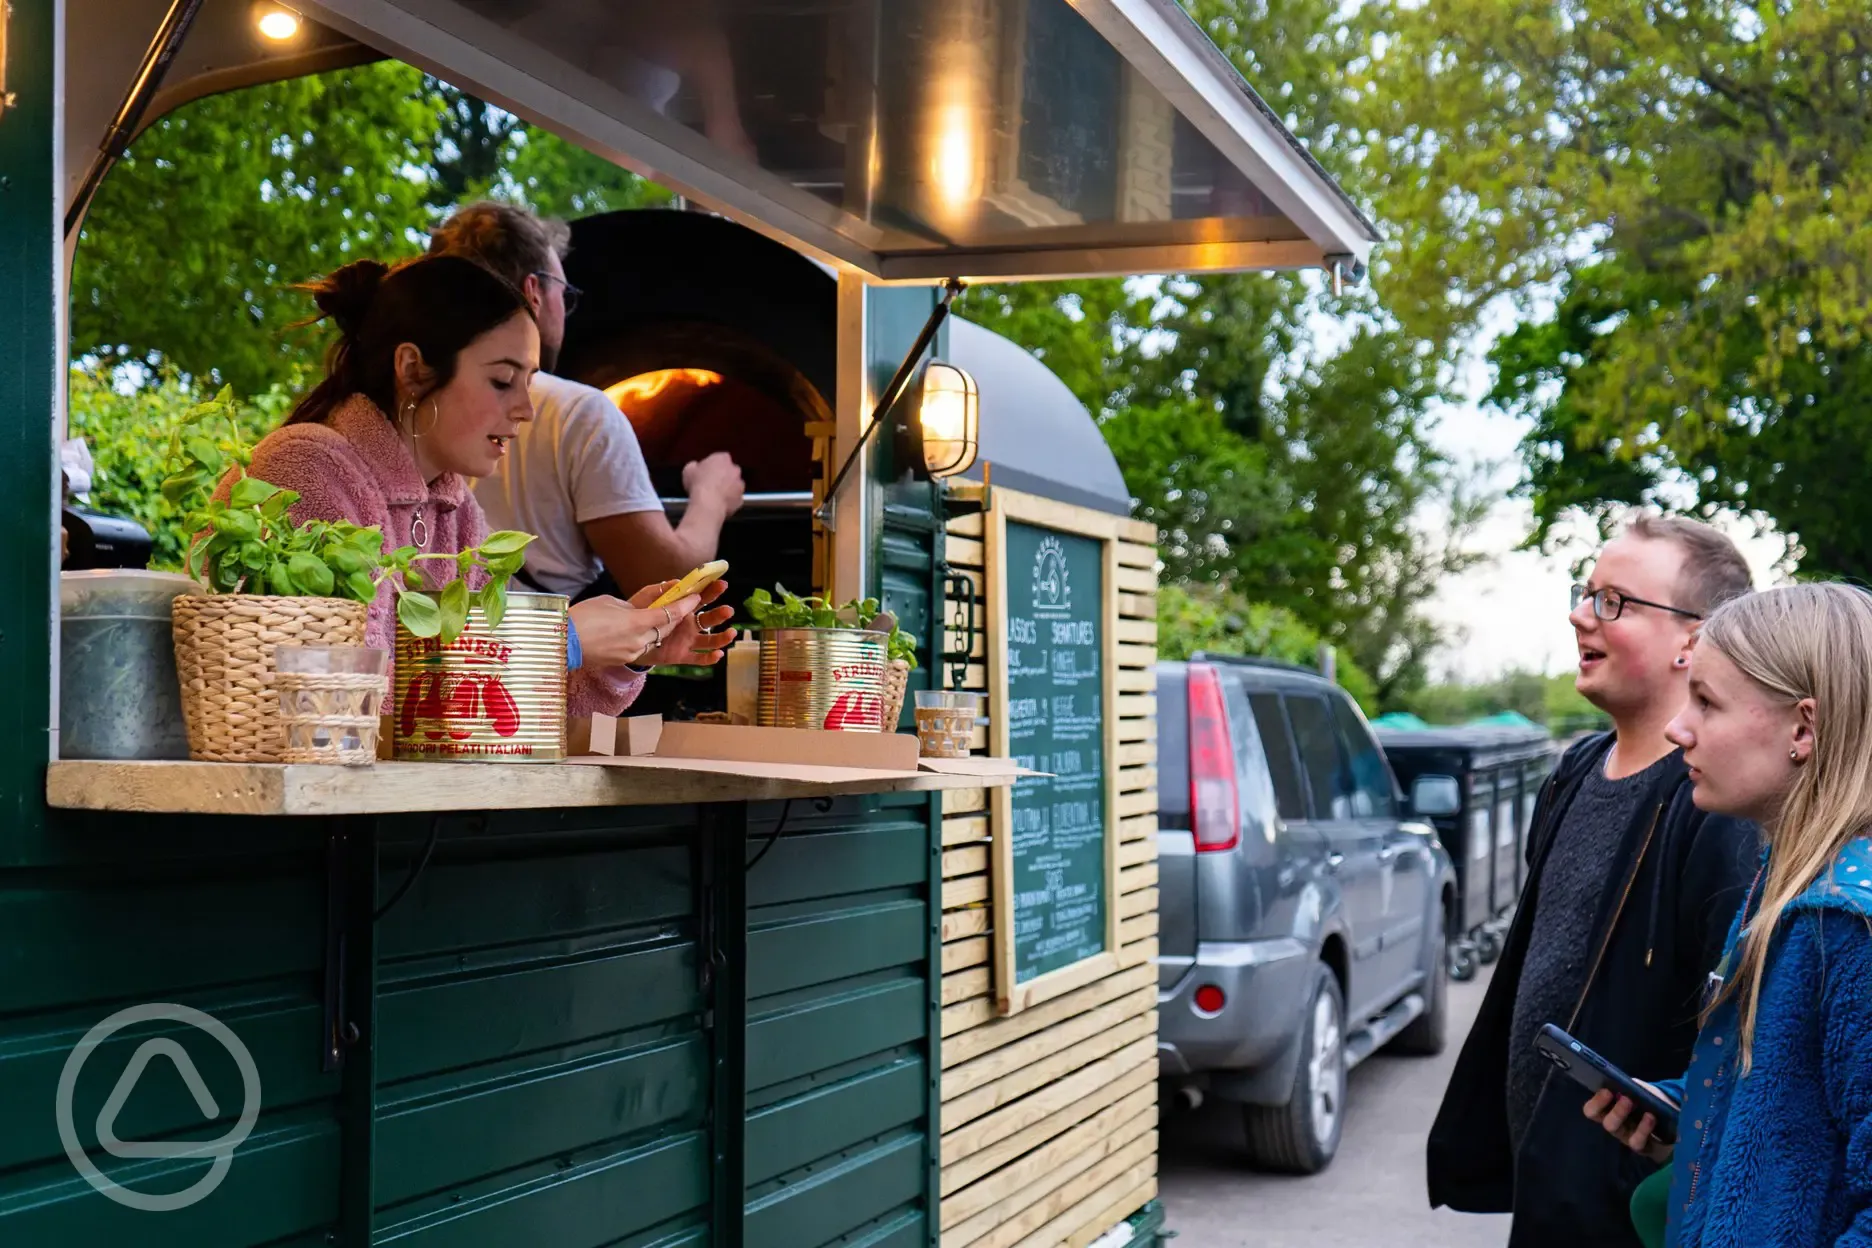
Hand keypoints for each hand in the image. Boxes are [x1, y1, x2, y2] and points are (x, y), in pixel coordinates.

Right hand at [568, 594, 707, 670]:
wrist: (561, 641)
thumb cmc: (581, 617)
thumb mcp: (609, 603)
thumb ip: (630, 607)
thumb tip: (639, 612)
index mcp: (637, 622)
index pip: (669, 614)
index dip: (685, 605)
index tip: (696, 597)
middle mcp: (639, 640)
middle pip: (666, 628)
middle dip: (674, 617)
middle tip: (680, 605)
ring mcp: (632, 652)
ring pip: (655, 639)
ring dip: (659, 629)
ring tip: (658, 617)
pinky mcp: (623, 659)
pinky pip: (641, 647)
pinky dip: (644, 638)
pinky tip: (636, 631)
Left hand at [626, 577, 736, 667]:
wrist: (629, 639)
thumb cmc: (641, 616)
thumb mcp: (647, 599)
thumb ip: (662, 590)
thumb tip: (679, 581)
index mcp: (684, 609)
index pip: (702, 599)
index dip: (712, 591)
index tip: (722, 584)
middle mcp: (690, 624)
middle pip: (709, 619)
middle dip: (720, 614)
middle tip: (728, 610)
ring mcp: (687, 641)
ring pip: (709, 640)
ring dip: (721, 637)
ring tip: (731, 633)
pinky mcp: (681, 656)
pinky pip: (698, 658)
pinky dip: (709, 658)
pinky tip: (718, 654)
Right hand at [681, 451, 745, 515]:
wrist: (708, 503)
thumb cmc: (698, 484)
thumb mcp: (688, 470)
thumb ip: (694, 466)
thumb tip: (694, 466)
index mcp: (722, 458)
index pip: (720, 458)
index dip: (713, 465)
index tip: (706, 471)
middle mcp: (735, 469)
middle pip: (730, 471)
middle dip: (723, 475)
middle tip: (711, 483)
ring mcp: (740, 484)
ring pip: (734, 485)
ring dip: (728, 488)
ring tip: (715, 495)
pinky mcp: (741, 499)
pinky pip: (735, 498)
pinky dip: (729, 501)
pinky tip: (719, 504)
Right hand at [1583, 1087, 1674, 1163]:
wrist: (1668, 1121)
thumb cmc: (1647, 1101)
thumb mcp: (1640, 1091)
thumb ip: (1631, 1086)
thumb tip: (1627, 1085)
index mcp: (1608, 1110)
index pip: (1592, 1110)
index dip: (1596, 1102)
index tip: (1607, 1090)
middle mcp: (1614, 1125)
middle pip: (1606, 1123)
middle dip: (1616, 1110)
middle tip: (1627, 1098)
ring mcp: (1625, 1137)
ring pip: (1621, 1133)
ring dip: (1627, 1118)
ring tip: (1640, 1107)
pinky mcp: (1639, 1146)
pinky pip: (1636, 1141)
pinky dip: (1644, 1128)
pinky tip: (1651, 1118)